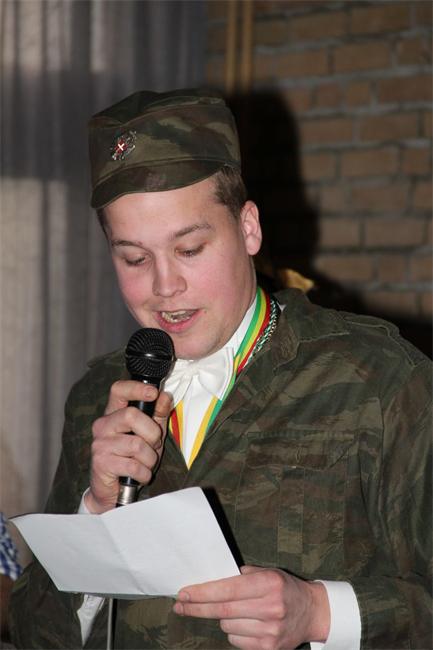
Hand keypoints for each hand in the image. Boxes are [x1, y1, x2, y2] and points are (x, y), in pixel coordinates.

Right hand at [85, 380, 171, 513]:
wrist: (114, 491)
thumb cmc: (133, 459)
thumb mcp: (151, 435)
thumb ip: (158, 415)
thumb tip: (165, 396)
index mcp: (114, 414)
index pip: (119, 390)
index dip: (136, 388)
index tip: (153, 393)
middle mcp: (103, 425)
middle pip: (131, 415)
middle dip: (152, 433)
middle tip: (153, 445)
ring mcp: (100, 444)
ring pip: (136, 444)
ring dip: (149, 459)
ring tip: (145, 464)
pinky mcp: (101, 463)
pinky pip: (133, 465)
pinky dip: (143, 473)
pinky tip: (139, 475)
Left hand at [173, 565, 329, 649]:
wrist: (312, 612)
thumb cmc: (285, 588)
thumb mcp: (268, 572)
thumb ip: (242, 575)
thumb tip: (211, 582)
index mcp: (269, 584)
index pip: (228, 590)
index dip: (203, 592)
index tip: (184, 593)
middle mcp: (270, 608)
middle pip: (223, 610)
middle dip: (198, 607)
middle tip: (180, 605)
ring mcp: (270, 631)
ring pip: (227, 626)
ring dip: (222, 618)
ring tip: (237, 610)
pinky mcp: (269, 648)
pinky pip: (236, 641)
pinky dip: (234, 632)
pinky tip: (245, 623)